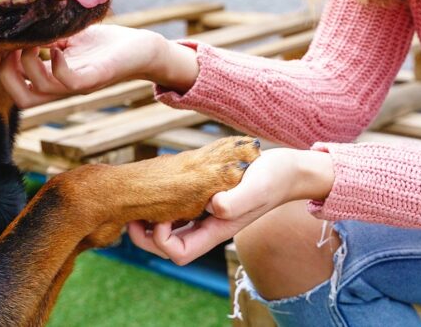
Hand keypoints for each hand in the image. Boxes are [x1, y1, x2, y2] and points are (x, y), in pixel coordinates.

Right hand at [0, 25, 197, 108]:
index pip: (16, 91)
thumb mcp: (68, 37)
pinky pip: (69, 82)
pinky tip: (58, 47)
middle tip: (11, 49)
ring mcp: (79, 85)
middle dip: (6, 75)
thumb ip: (46, 35)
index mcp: (54, 80)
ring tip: (32, 43)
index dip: (2, 71)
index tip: (3, 45)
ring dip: (27, 66)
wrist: (141, 49)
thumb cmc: (105, 45)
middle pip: (21, 100)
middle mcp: (63, 87)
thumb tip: (21, 18)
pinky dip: (57, 66)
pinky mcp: (97, 77)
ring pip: (39, 92)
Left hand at [126, 149, 334, 265]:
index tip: (161, 217)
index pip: (180, 253)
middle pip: (168, 246)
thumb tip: (213, 206)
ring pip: (170, 229)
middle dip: (145, 236)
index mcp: (218, 230)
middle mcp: (209, 225)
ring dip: (151, 220)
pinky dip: (164, 203)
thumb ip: (236, 200)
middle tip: (133, 214)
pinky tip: (160, 187)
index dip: (162, 241)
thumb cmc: (273, 177)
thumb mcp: (256, 187)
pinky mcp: (206, 197)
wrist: (287, 168)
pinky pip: (178, 209)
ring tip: (141, 201)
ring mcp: (207, 213)